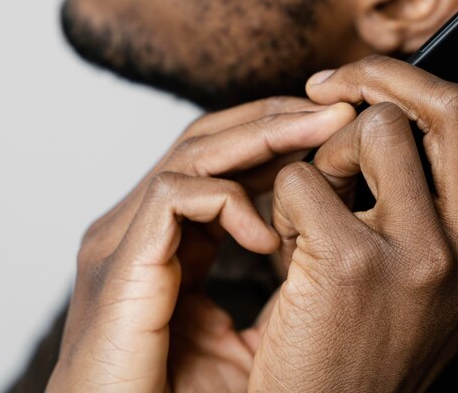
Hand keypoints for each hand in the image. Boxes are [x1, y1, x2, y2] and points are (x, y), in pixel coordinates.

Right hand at [46, 97, 355, 391]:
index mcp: (160, 240)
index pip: (217, 163)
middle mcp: (136, 226)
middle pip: (205, 139)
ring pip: (193, 152)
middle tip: (339, 113)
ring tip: (324, 133)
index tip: (335, 138)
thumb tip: (321, 269)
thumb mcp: (236, 344)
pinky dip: (230, 205)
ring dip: (265, 137)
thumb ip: (266, 300)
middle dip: (276, 119)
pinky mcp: (118, 261)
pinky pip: (175, 197)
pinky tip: (271, 237)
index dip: (276, 141)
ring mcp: (121, 237)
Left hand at [247, 0, 457, 391]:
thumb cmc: (361, 336)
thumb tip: (387, 110)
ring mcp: (421, 258)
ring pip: (370, 127)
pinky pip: (302, 176)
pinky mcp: (351, 265)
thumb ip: (427, 198)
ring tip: (309, 201)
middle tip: (328, 82)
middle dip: (380, 74)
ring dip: (322, 149)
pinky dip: (281, 199)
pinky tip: (285, 250)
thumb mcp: (421, 271)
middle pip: (449, 105)